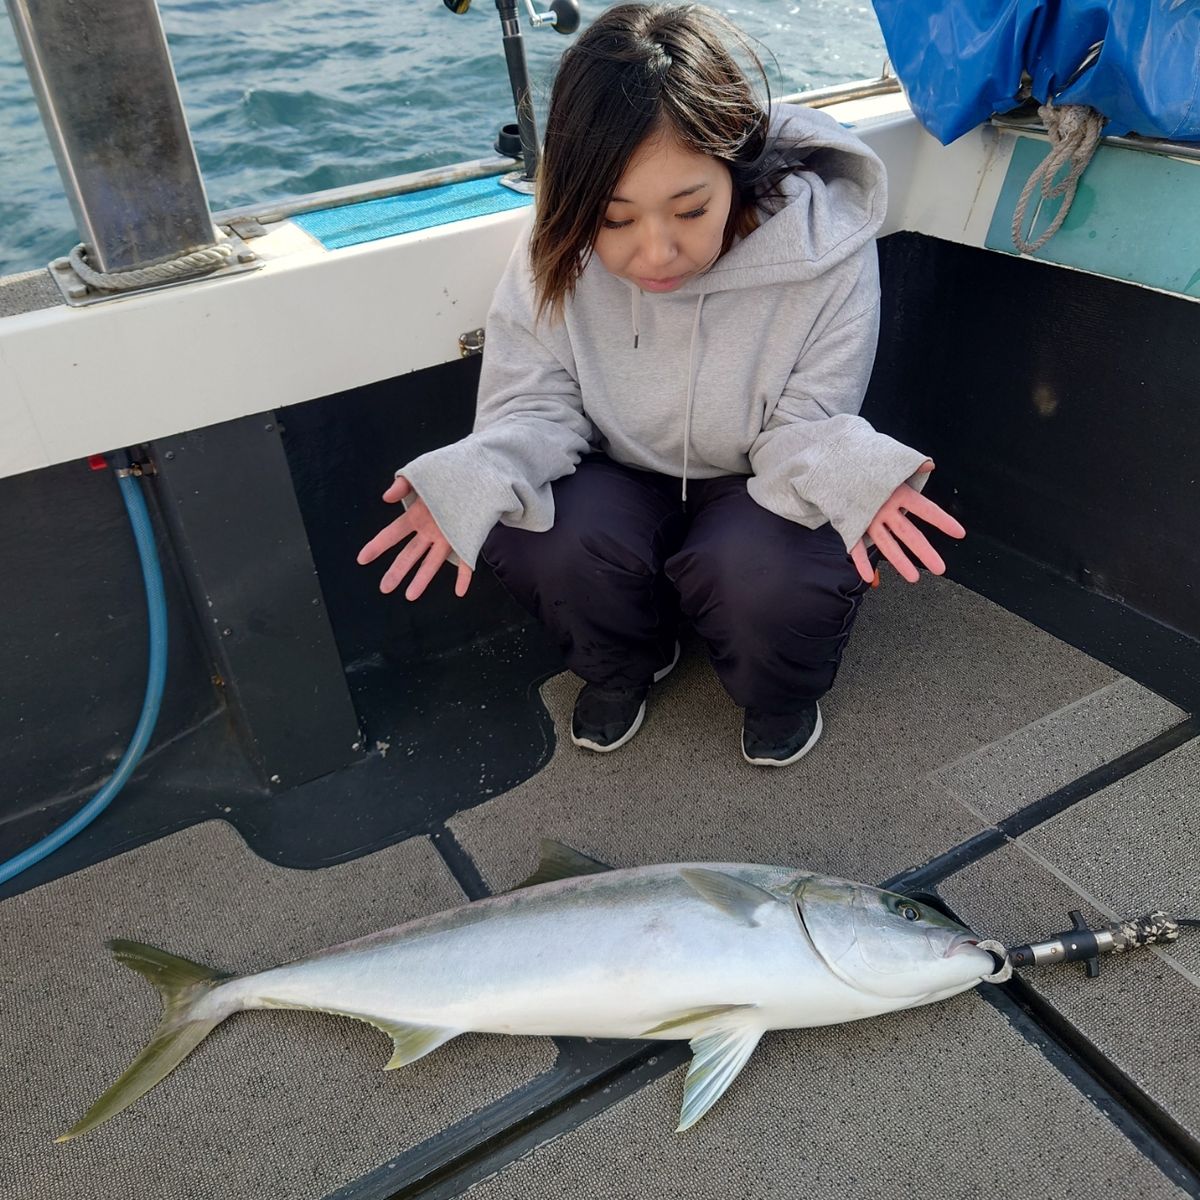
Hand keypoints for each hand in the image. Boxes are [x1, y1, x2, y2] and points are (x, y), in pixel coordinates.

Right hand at [357, 475, 472, 601]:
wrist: (476, 475)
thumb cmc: (446, 476)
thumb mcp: (422, 474)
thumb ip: (403, 484)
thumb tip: (386, 497)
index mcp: (418, 516)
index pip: (393, 533)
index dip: (377, 545)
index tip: (362, 559)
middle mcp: (430, 531)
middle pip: (410, 554)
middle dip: (397, 571)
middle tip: (384, 588)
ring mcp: (448, 538)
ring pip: (433, 562)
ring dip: (422, 579)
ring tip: (410, 596)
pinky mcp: (467, 540)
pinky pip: (465, 562)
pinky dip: (464, 577)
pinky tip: (461, 592)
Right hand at [850, 462, 964, 584]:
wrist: (832, 464)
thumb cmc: (865, 463)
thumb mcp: (890, 459)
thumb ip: (912, 466)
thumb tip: (930, 466)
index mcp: (898, 492)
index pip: (925, 509)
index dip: (943, 521)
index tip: (959, 533)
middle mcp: (884, 508)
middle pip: (908, 534)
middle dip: (924, 552)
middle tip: (940, 568)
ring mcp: (867, 519)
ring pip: (886, 545)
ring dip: (900, 563)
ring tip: (914, 578)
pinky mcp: (852, 525)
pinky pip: (857, 547)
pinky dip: (862, 563)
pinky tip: (869, 578)